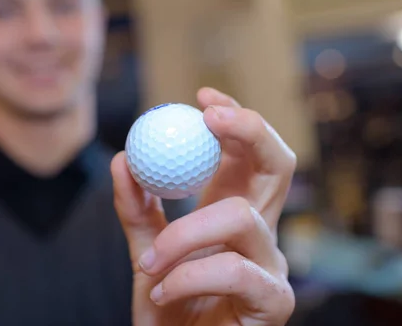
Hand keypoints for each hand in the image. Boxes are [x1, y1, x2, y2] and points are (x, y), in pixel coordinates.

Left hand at [111, 87, 295, 325]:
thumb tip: (122, 159)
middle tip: (209, 118)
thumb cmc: (169, 307)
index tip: (201, 96)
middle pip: (279, 164)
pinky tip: (161, 293)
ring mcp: (272, 265)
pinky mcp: (275, 302)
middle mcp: (260, 231)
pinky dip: (188, 276)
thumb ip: (136, 209)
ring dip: (183, 233)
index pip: (248, 151)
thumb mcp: (147, 252)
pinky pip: (233, 271)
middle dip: (251, 130)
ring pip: (241, 217)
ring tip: (148, 263)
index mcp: (233, 210)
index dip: (234, 116)